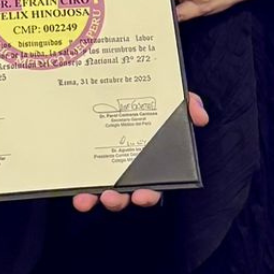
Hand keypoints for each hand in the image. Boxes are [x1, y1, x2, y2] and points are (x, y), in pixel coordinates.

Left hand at [71, 91, 207, 212]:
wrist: (115, 74)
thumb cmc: (148, 95)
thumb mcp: (170, 95)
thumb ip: (188, 102)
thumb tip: (200, 117)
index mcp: (150, 158)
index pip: (154, 183)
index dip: (149, 194)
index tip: (142, 195)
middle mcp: (128, 165)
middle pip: (126, 191)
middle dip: (119, 200)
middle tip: (112, 197)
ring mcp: (105, 163)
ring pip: (101, 188)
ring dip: (94, 197)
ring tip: (87, 198)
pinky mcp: (86, 158)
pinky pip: (82, 177)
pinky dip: (78, 188)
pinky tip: (74, 191)